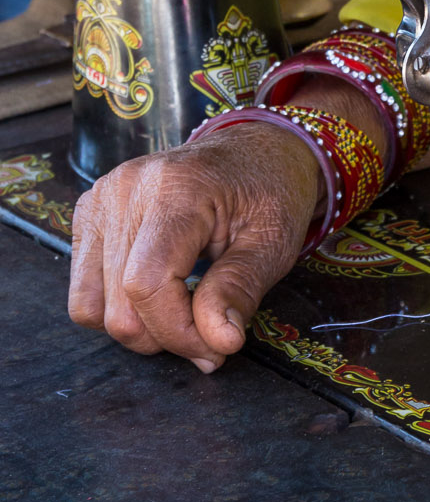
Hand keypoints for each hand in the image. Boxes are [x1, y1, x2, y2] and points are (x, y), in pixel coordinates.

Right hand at [68, 126, 319, 371]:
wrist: (255, 151)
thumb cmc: (270, 192)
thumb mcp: (273, 240)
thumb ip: (240, 289)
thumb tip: (218, 342)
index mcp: (177, 187)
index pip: (147, 284)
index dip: (177, 332)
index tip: (217, 349)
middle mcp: (126, 189)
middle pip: (118, 304)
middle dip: (166, 337)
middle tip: (210, 337)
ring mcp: (101, 199)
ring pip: (91, 305)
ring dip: (139, 328)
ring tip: (185, 313)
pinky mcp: (89, 213)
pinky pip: (84, 290)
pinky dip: (118, 308)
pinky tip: (160, 294)